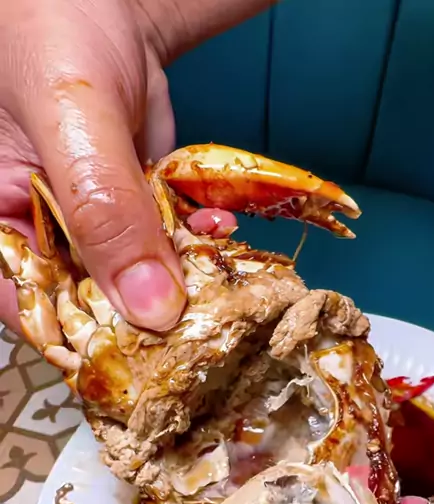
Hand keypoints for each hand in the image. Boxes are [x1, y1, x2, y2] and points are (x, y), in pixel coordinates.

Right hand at [0, 0, 271, 333]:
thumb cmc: (51, 31)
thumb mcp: (72, 119)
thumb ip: (106, 210)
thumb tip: (151, 310)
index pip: (29, 306)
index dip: (83, 334)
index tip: (144, 351)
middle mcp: (35, 234)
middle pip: (88, 304)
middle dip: (143, 312)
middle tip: (196, 320)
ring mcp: (87, 225)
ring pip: (134, 279)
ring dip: (178, 278)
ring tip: (214, 269)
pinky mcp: (130, 210)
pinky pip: (162, 243)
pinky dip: (191, 241)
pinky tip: (214, 229)